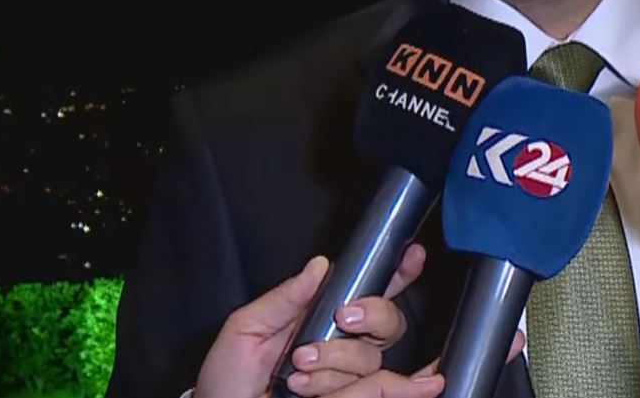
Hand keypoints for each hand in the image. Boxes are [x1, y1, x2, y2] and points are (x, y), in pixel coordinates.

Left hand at [195, 244, 430, 397]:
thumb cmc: (227, 381)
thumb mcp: (245, 330)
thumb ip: (283, 298)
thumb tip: (320, 266)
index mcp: (319, 320)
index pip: (366, 292)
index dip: (396, 274)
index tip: (412, 256)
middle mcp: (340, 348)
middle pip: (387, 323)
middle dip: (371, 314)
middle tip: (342, 319)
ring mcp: (345, 380)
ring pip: (370, 360)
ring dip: (335, 364)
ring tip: (297, 374)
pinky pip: (373, 391)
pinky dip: (389, 388)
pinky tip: (407, 386)